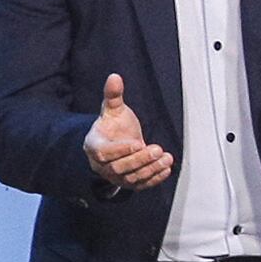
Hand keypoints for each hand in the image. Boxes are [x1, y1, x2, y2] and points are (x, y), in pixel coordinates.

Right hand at [82, 75, 173, 191]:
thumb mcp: (113, 109)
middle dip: (140, 159)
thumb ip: (113, 95)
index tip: (137, 143)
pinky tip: (166, 168)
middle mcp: (103, 166)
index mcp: (94, 147)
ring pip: (132, 178)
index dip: (120, 150)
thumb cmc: (113, 125)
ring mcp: (116, 177)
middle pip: (120, 168)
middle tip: (157, 149)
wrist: (118, 141)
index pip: (104, 153)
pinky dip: (155, 178)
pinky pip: (142, 184)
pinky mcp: (130, 184)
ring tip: (166, 158)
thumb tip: (115, 77)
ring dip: (151, 169)